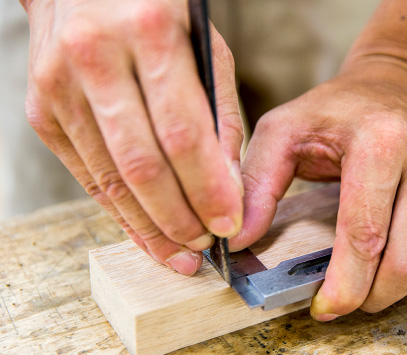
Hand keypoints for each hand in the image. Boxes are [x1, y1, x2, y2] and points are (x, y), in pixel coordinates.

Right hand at [22, 0, 243, 273]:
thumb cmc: (156, 11)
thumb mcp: (204, 46)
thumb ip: (220, 112)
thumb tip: (228, 183)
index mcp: (149, 32)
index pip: (183, 132)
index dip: (208, 188)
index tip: (229, 223)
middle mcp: (95, 58)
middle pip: (142, 164)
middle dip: (179, 218)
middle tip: (206, 247)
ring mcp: (58, 86)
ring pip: (109, 178)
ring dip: (149, 227)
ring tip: (180, 254)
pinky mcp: (40, 112)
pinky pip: (86, 175)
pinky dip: (120, 211)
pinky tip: (147, 232)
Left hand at [231, 60, 406, 319]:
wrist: (399, 87)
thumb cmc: (339, 113)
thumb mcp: (285, 130)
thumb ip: (256, 182)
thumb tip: (238, 238)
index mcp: (380, 142)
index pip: (365, 236)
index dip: (344, 287)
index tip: (325, 308)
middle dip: (375, 296)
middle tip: (352, 295)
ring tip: (385, 274)